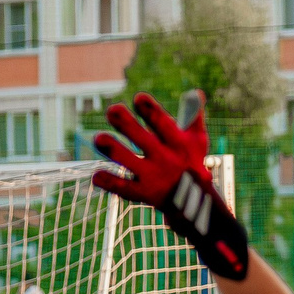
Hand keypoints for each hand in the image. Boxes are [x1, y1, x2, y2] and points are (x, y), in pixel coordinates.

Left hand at [90, 90, 250, 280]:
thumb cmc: (190, 163)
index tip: (138, 98)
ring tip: (99, 138)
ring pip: (130, 162)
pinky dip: (109, 183)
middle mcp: (164, 158)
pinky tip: (96, 176)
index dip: (151, 110)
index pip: (163, 124)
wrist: (193, 202)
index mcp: (178, 143)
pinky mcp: (142, 193)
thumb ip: (194, 116)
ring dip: (114, 150)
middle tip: (112, 110)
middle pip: (143, 140)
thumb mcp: (197, 141)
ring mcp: (152, 176)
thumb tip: (194, 92)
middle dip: (127, 124)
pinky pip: (123, 188)